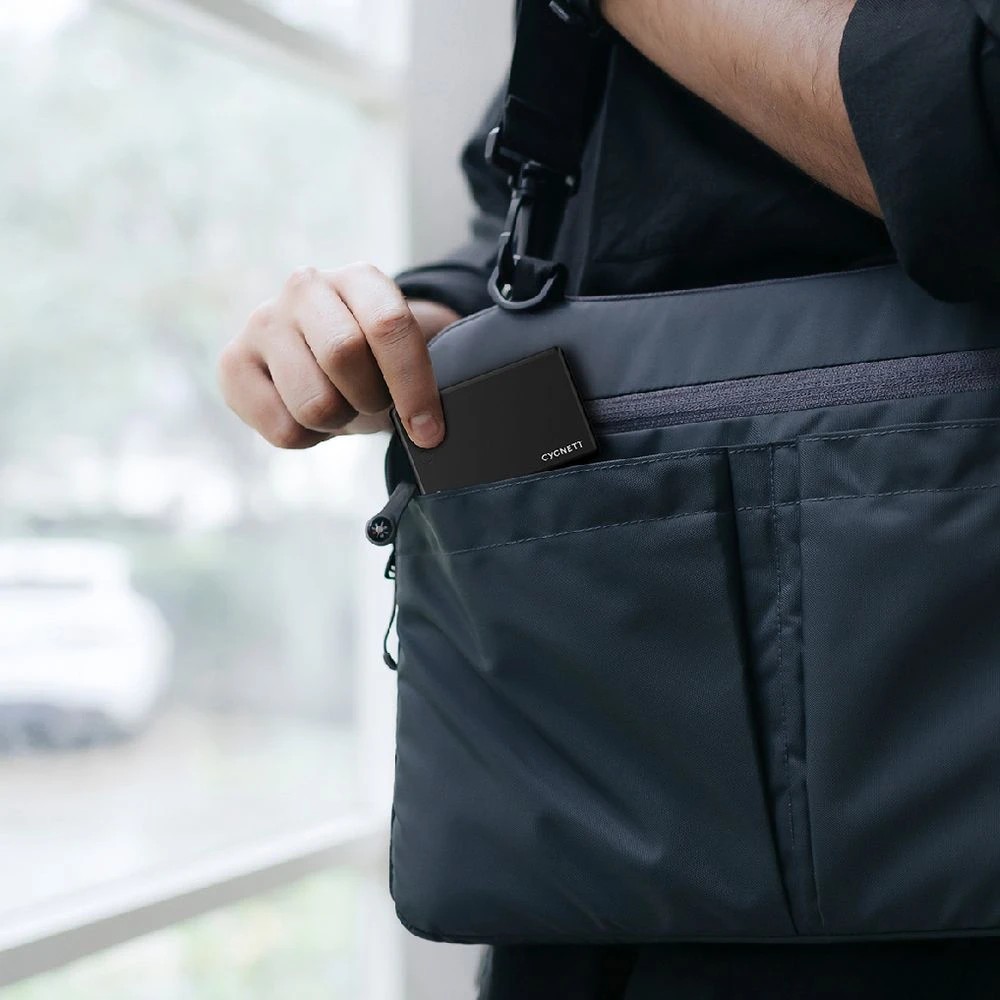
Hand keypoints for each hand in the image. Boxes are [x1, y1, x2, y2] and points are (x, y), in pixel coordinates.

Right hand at [218, 263, 458, 448]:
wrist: (324, 363)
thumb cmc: (375, 362)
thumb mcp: (404, 355)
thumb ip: (424, 372)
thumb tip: (430, 427)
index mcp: (360, 278)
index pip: (389, 324)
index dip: (413, 385)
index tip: (429, 430)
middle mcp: (306, 287)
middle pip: (343, 355)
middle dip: (370, 398)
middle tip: (374, 403)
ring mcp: (263, 322)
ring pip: (314, 403)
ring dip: (337, 421)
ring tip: (339, 404)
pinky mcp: (233, 363)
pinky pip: (283, 428)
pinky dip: (307, 437)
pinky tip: (306, 413)